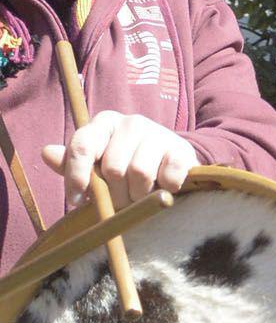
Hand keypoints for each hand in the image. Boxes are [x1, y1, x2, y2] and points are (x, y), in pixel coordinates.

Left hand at [41, 111, 199, 207]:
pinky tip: (164, 187)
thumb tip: (47, 152)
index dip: (77, 176)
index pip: (83, 146)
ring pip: (139, 173)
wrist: (171, 164)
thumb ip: (72, 163)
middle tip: (122, 199)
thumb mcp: (96, 166)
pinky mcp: (181, 150)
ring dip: (139, 195)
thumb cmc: (126, 166)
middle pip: (113, 167)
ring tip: (141, 194)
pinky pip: (167, 178)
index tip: (77, 201)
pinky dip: (164, 190)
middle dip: (116, 193)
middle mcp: (131, 122)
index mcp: (104, 123)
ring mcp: (158, 133)